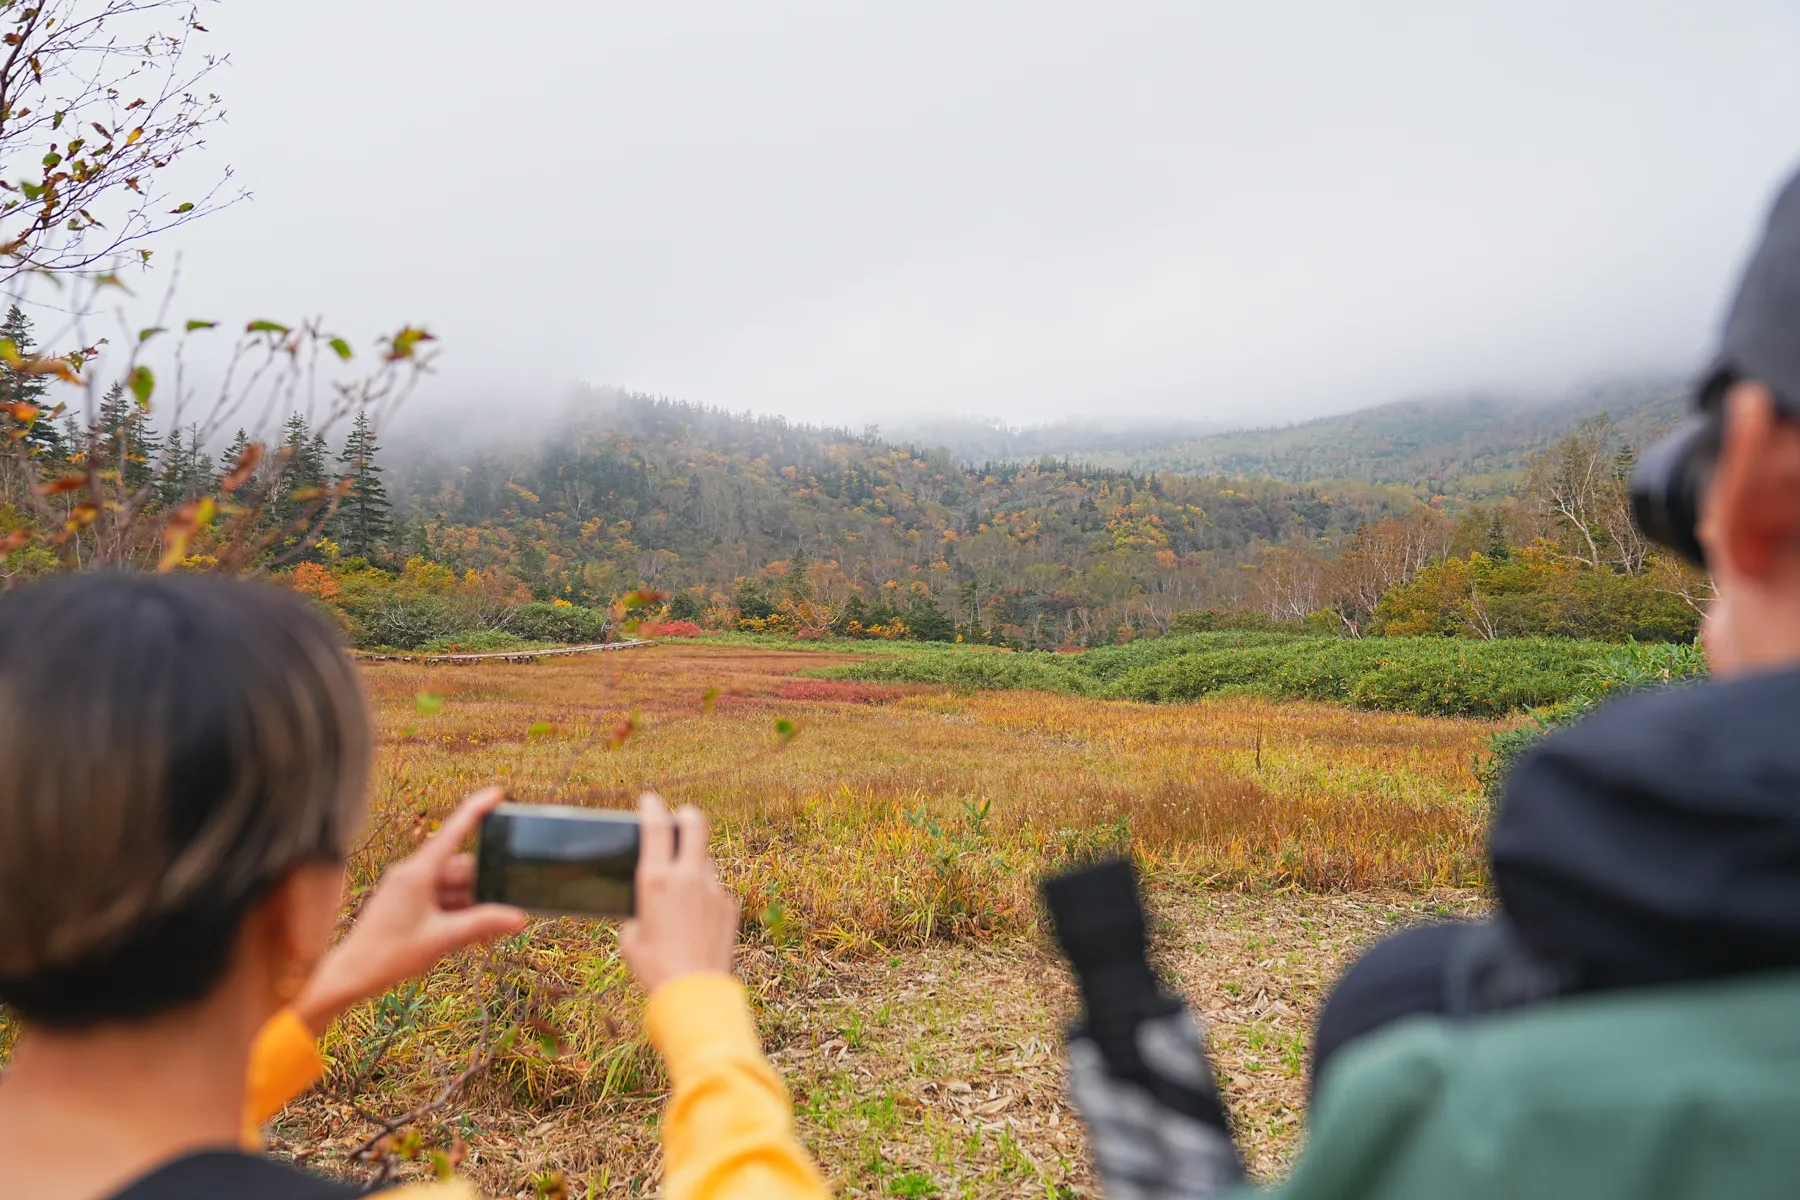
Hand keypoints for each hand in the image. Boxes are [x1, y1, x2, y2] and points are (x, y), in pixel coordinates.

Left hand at [292, 787, 528, 1032]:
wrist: (351, 974)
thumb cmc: (390, 954)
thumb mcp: (442, 938)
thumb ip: (482, 924)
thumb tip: (519, 918)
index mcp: (417, 872)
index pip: (453, 832)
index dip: (476, 810)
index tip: (496, 793)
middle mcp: (412, 873)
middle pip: (460, 869)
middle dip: (482, 889)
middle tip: (505, 911)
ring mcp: (408, 888)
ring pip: (452, 888)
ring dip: (470, 907)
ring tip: (483, 936)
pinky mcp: (405, 902)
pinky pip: (439, 900)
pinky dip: (455, 914)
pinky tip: (468, 937)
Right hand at [619, 792, 738, 994]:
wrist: (695, 991)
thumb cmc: (655, 967)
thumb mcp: (631, 937)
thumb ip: (640, 912)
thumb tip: (648, 909)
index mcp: (656, 880)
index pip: (656, 827)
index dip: (652, 807)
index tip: (650, 800)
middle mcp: (687, 877)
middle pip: (695, 825)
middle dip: (688, 815)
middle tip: (683, 816)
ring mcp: (713, 888)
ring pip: (705, 861)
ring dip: (695, 865)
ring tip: (685, 889)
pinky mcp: (729, 904)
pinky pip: (715, 889)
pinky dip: (706, 895)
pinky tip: (698, 919)